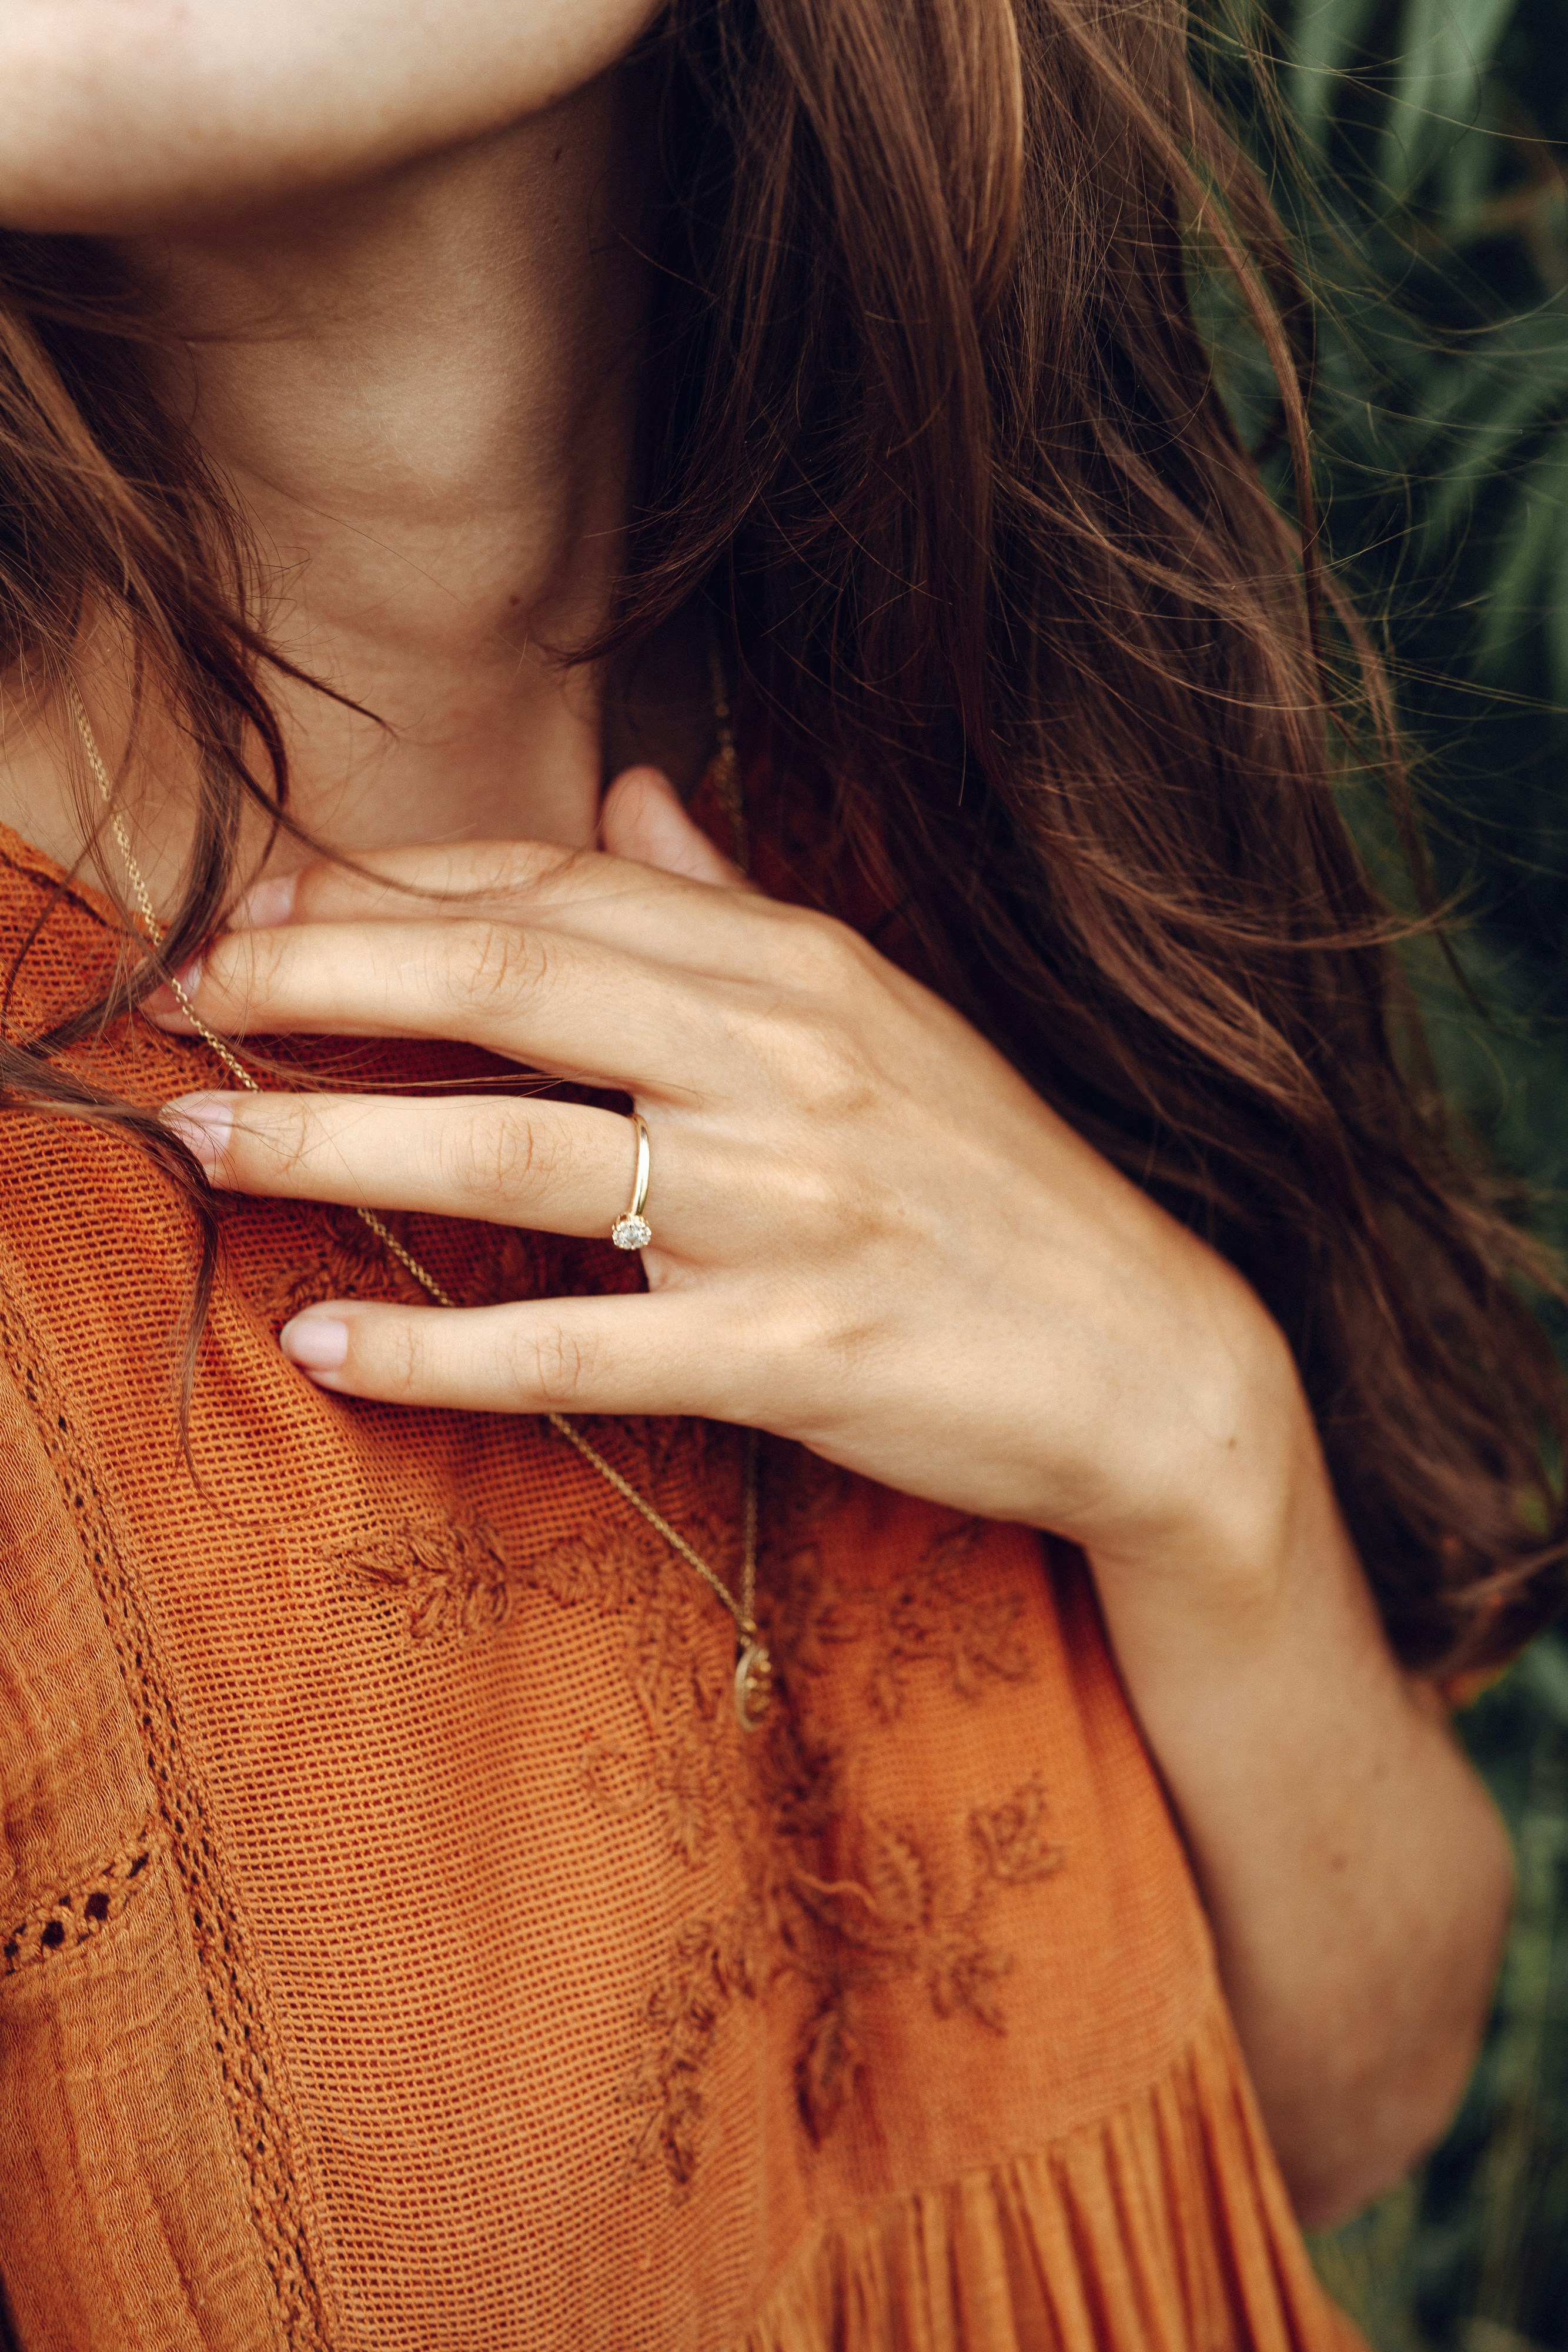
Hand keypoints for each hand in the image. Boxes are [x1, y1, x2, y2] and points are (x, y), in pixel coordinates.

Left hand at [155, 768, 1308, 1574]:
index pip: (553, 887)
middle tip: (178, 986)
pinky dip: (437, 1348)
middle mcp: (785, 1060)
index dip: (385, 888)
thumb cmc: (998, 1186)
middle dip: (321, 974)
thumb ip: (738, 901)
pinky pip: (575, 1350)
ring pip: (518, 1149)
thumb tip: (633, 787)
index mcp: (800, 965)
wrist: (1156, 1360)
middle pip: (510, 976)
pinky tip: (321, 1343)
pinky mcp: (791, 1354)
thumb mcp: (884, 1014)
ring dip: (339, 1137)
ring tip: (200, 1136)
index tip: (254, 905)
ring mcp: (788, 1209)